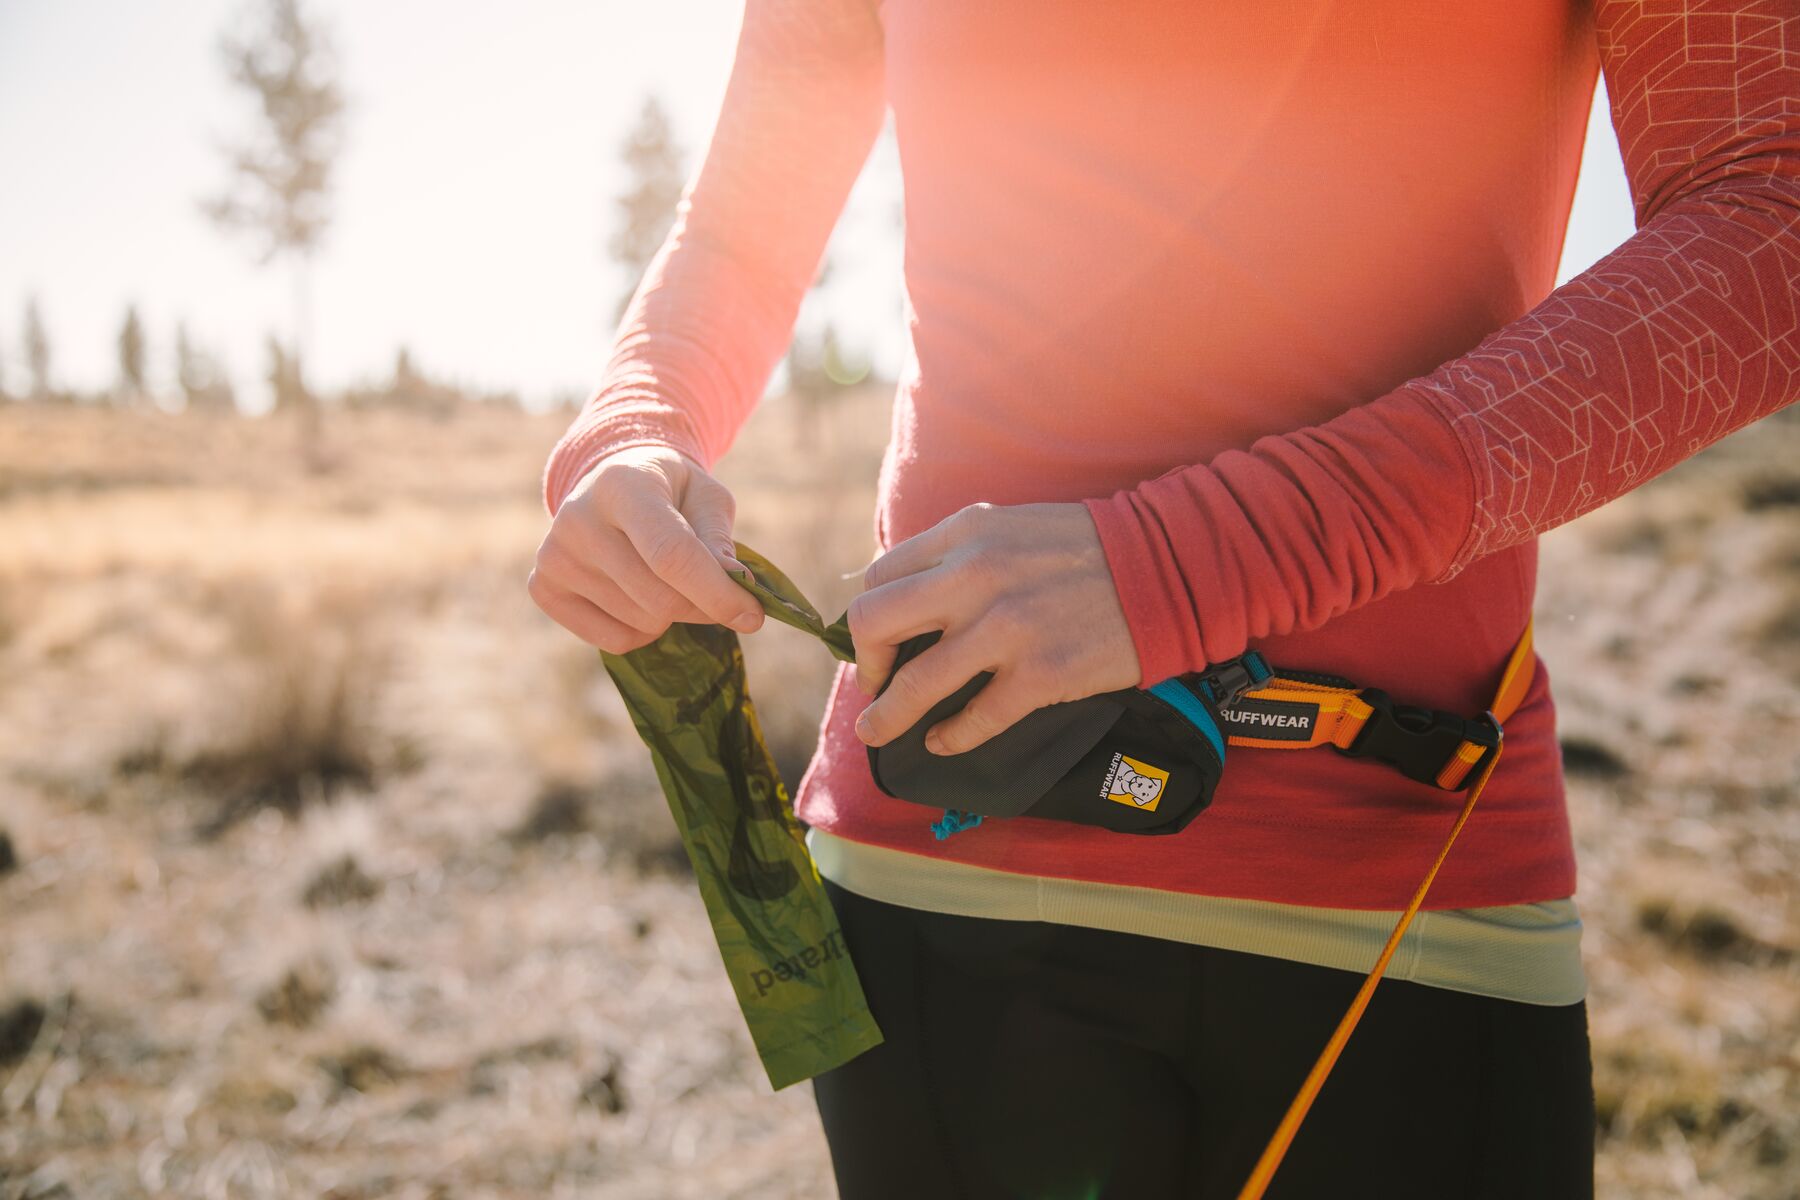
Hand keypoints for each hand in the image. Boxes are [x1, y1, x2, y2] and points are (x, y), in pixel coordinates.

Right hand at [528, 445, 764, 651]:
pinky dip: (643, 632)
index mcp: (622, 485)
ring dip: (673, 616)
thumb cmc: (670, 490)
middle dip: (703, 606)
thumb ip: (720, 540)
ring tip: (666, 580)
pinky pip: (615, 641)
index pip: (671, 554)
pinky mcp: (544, 588)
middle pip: (659, 598)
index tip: (753, 616)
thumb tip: (736, 587)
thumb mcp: (706, 497)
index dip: (716, 592)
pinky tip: (638, 595)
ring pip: (641, 623)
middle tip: (717, 594)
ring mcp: (554, 556)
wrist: (611, 479)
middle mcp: (577, 519)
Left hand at [847, 501, 1140, 754]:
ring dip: (885, 717)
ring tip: (876, 733)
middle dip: (865, 661)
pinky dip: (949, 738)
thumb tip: (912, 597)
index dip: (869, 617)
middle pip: (875, 623)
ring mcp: (1005, 629)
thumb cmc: (1089, 548)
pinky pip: (975, 718)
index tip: (878, 643)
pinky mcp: (1040, 675)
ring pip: (914, 684)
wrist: (1168, 567)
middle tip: (874, 684)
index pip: (880, 577)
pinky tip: (943, 743)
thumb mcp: (1011, 526)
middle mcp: (974, 577)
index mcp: (964, 535)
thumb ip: (960, 553)